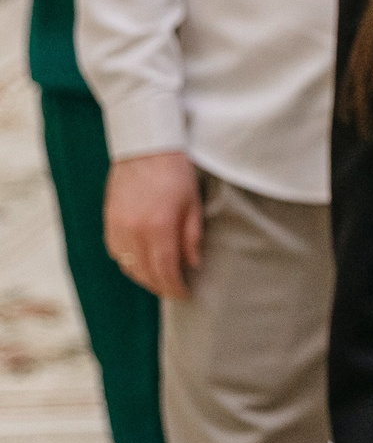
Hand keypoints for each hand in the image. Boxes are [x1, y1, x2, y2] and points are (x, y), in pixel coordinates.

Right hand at [103, 151, 201, 299]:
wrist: (145, 147)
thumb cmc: (175, 172)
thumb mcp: (193, 204)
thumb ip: (192, 237)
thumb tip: (193, 264)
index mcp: (159, 228)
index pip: (165, 271)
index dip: (175, 287)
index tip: (185, 294)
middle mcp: (134, 231)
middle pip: (144, 273)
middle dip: (160, 286)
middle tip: (174, 291)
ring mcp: (117, 226)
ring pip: (128, 265)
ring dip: (143, 277)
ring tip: (160, 279)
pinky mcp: (108, 220)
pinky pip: (116, 252)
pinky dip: (128, 262)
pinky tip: (141, 262)